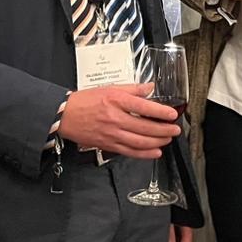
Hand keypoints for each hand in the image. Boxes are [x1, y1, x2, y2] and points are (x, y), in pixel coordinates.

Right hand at [58, 83, 180, 158]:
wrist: (65, 115)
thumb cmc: (85, 101)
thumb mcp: (110, 88)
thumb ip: (132, 88)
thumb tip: (149, 87)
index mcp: (117, 101)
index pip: (144, 107)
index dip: (161, 112)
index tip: (172, 115)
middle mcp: (116, 118)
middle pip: (145, 126)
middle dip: (164, 130)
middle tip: (175, 129)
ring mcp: (112, 134)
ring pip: (140, 141)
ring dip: (158, 142)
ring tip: (168, 139)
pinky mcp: (108, 145)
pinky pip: (130, 152)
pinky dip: (145, 154)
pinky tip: (155, 152)